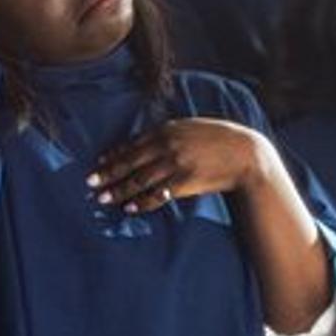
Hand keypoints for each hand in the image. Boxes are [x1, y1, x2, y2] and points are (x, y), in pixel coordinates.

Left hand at [89, 118, 266, 213]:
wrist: (246, 154)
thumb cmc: (218, 140)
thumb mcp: (191, 128)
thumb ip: (168, 133)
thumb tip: (145, 142)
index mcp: (167, 130)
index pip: (133, 144)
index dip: (114, 155)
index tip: (99, 163)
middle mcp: (167, 146)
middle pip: (130, 162)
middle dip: (108, 173)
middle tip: (90, 183)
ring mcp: (175, 164)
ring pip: (139, 180)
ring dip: (119, 190)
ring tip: (102, 198)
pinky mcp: (185, 182)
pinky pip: (157, 194)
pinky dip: (141, 202)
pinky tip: (129, 208)